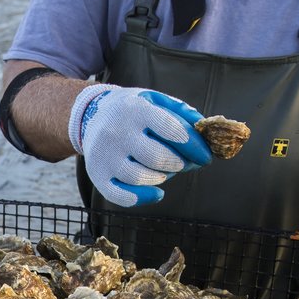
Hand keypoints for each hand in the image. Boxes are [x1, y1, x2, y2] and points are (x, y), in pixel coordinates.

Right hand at [69, 84, 212, 206]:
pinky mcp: (97, 175)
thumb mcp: (156, 101)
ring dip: (162, 178)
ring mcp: (104, 156)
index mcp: (135, 110)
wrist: (92, 114)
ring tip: (166, 171)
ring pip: (140, 177)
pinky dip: (144, 197)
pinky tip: (157, 192)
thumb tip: (206, 133)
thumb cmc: (133, 111)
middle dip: (178, 163)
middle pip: (157, 157)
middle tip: (184, 163)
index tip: (205, 156)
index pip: (170, 130)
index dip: (194, 146)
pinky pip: (121, 196)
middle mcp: (116, 132)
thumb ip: (183, 114)